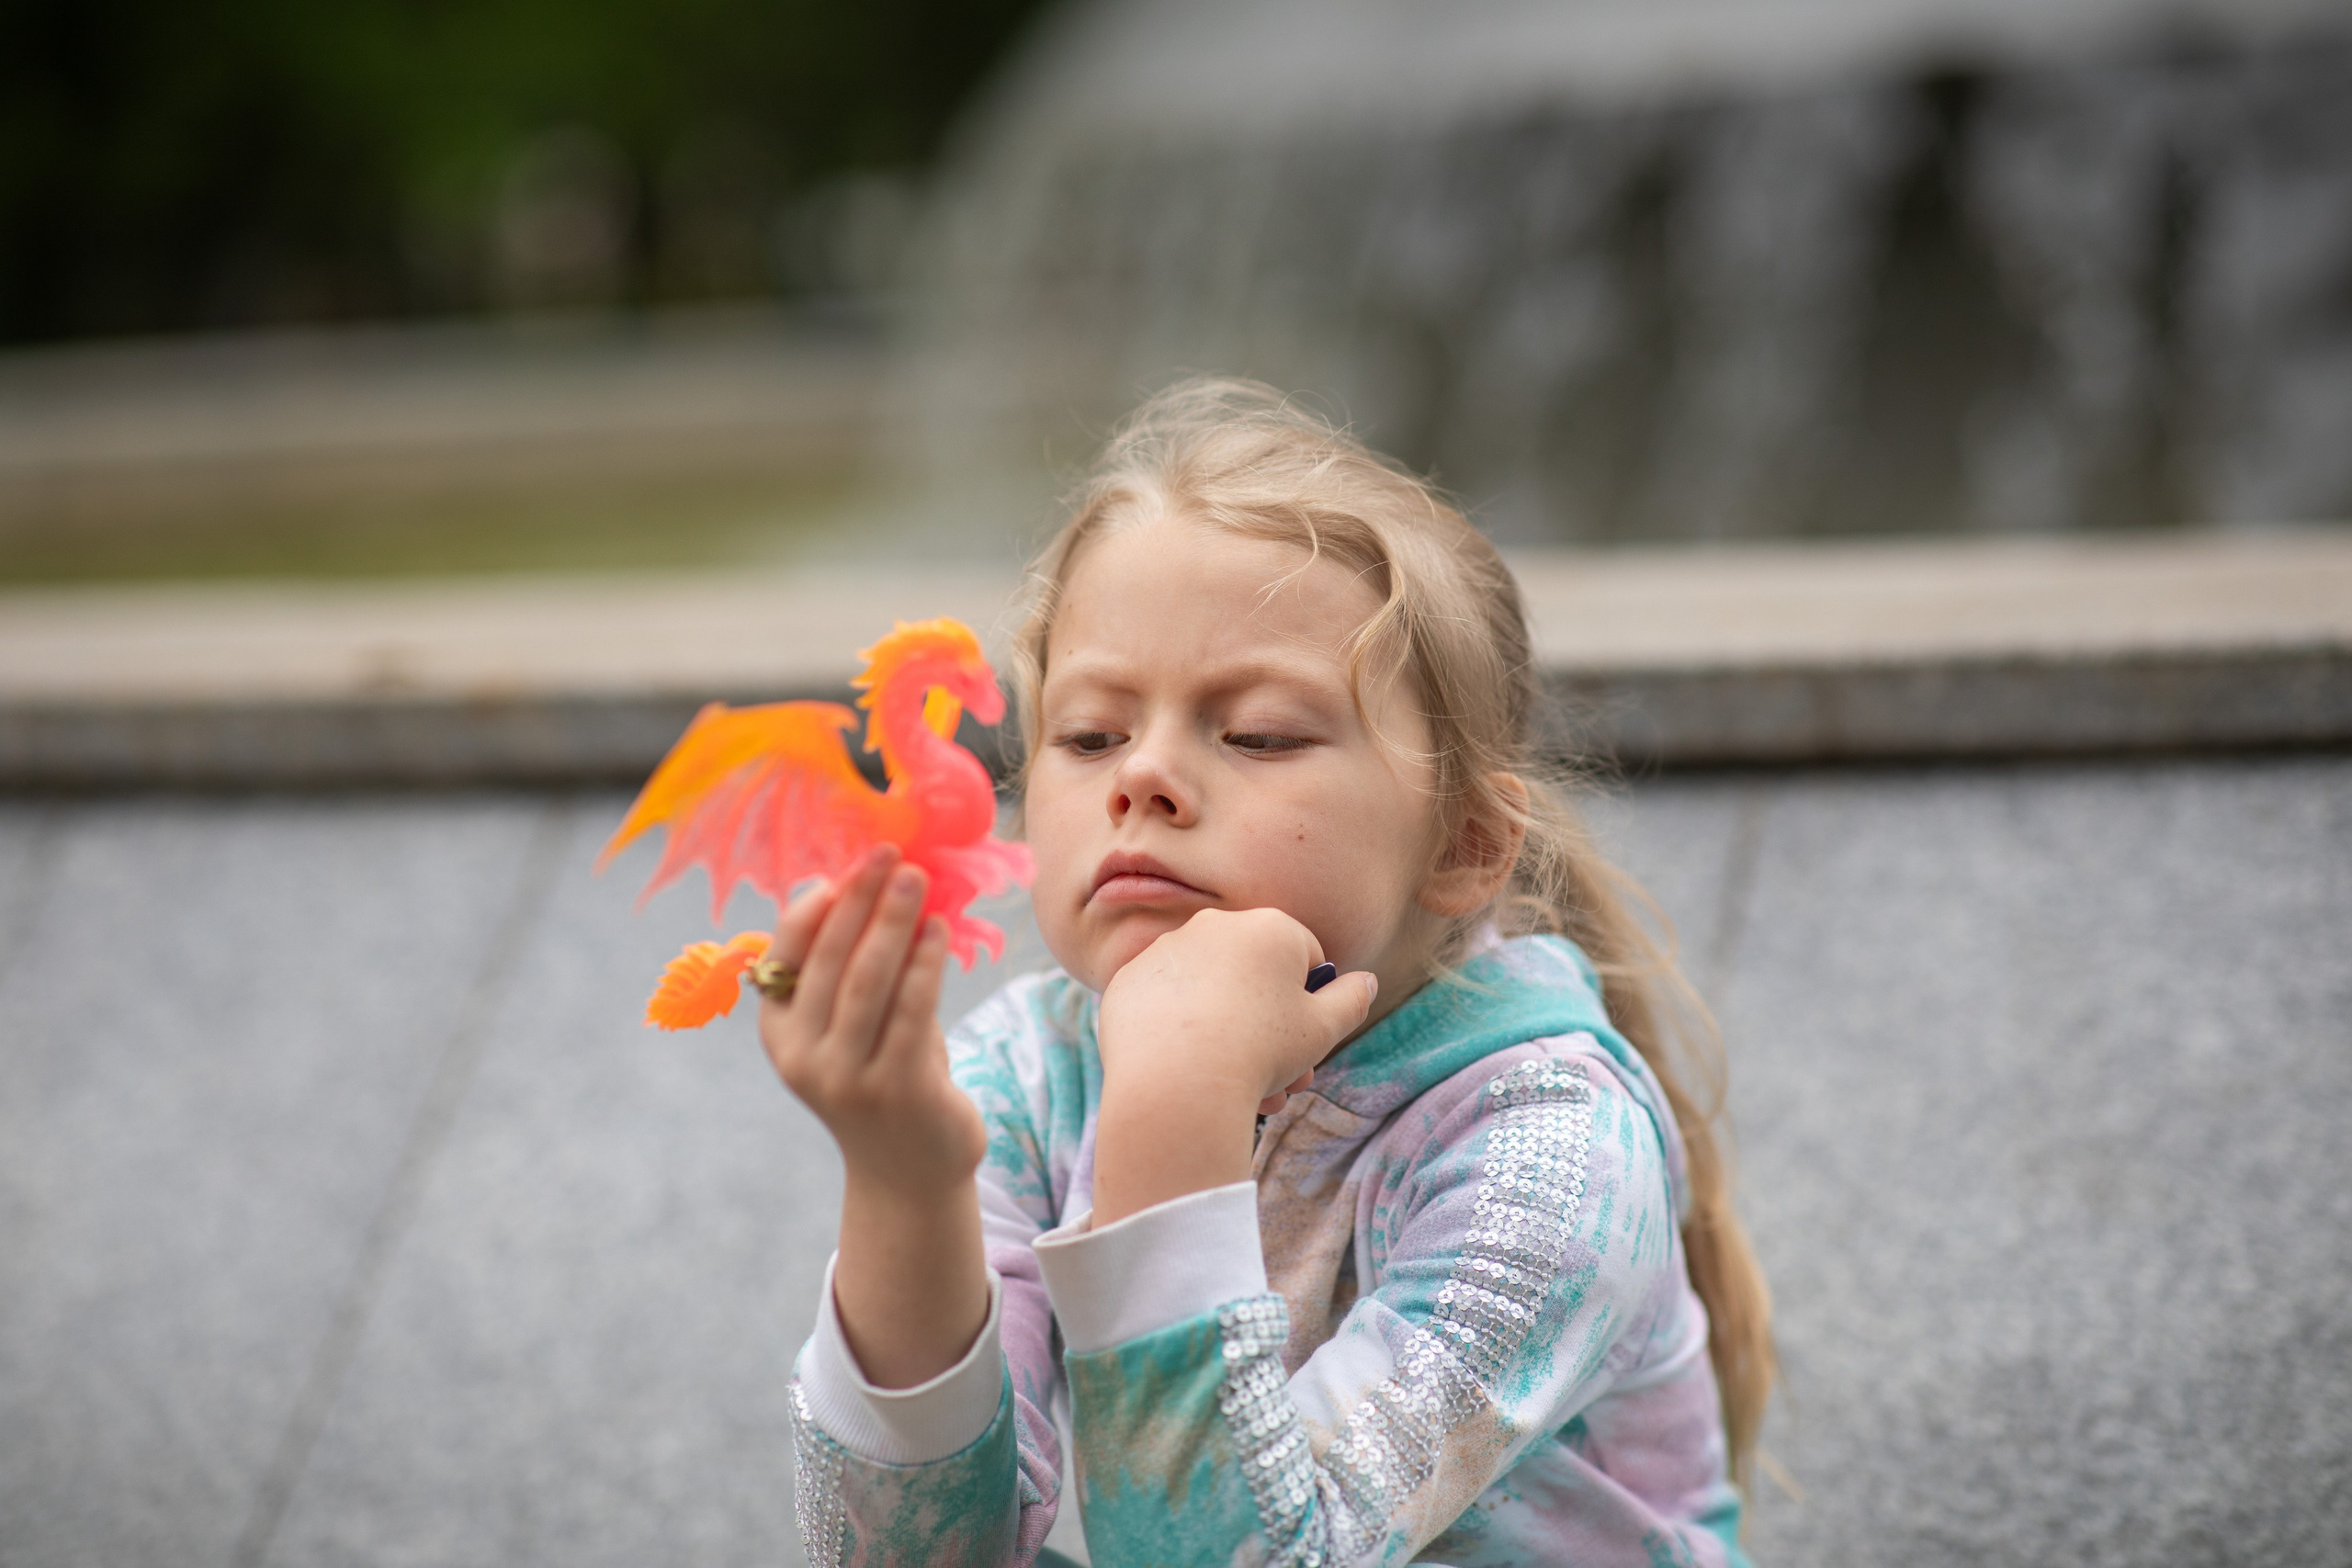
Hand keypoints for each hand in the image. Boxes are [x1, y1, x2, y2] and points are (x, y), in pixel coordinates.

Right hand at [758, 845, 985, 1197]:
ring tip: (917, 878)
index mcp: (779, 1034)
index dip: (815, 905)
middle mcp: (803, 1058)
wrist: (907, 1172)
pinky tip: (939, 930)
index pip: (785, 956)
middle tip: (889, 854)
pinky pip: (911, 1012)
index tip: (848, 863)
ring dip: (894, 922)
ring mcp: (847, 1078)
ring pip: (869, 982)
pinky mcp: (897, 1090)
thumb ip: (849, 968)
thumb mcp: (849, 1026)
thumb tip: (865, 884)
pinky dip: (925, 964)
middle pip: (830, 960)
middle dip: (859, 900)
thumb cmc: (881, 1077)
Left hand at [1091, 907, 1375, 1224]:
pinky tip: (1187, 1069)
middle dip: (1269, 1028)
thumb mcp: (1323, 1030)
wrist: (1177, 1081)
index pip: (1303, 955)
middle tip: (1280, 1080)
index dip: (1309, 1001)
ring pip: (1209, 993)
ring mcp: (1166, 951)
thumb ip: (1351, 1000)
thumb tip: (1365, 982)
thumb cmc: (1260, 1050)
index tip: (1303, 1039)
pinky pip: (1166, 1006)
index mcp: (1269, 928)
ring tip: (1237, 1088)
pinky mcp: (1128, 981)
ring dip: (1227, 1033)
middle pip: (1252, 977)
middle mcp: (1214, 926)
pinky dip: (1178, 1032)